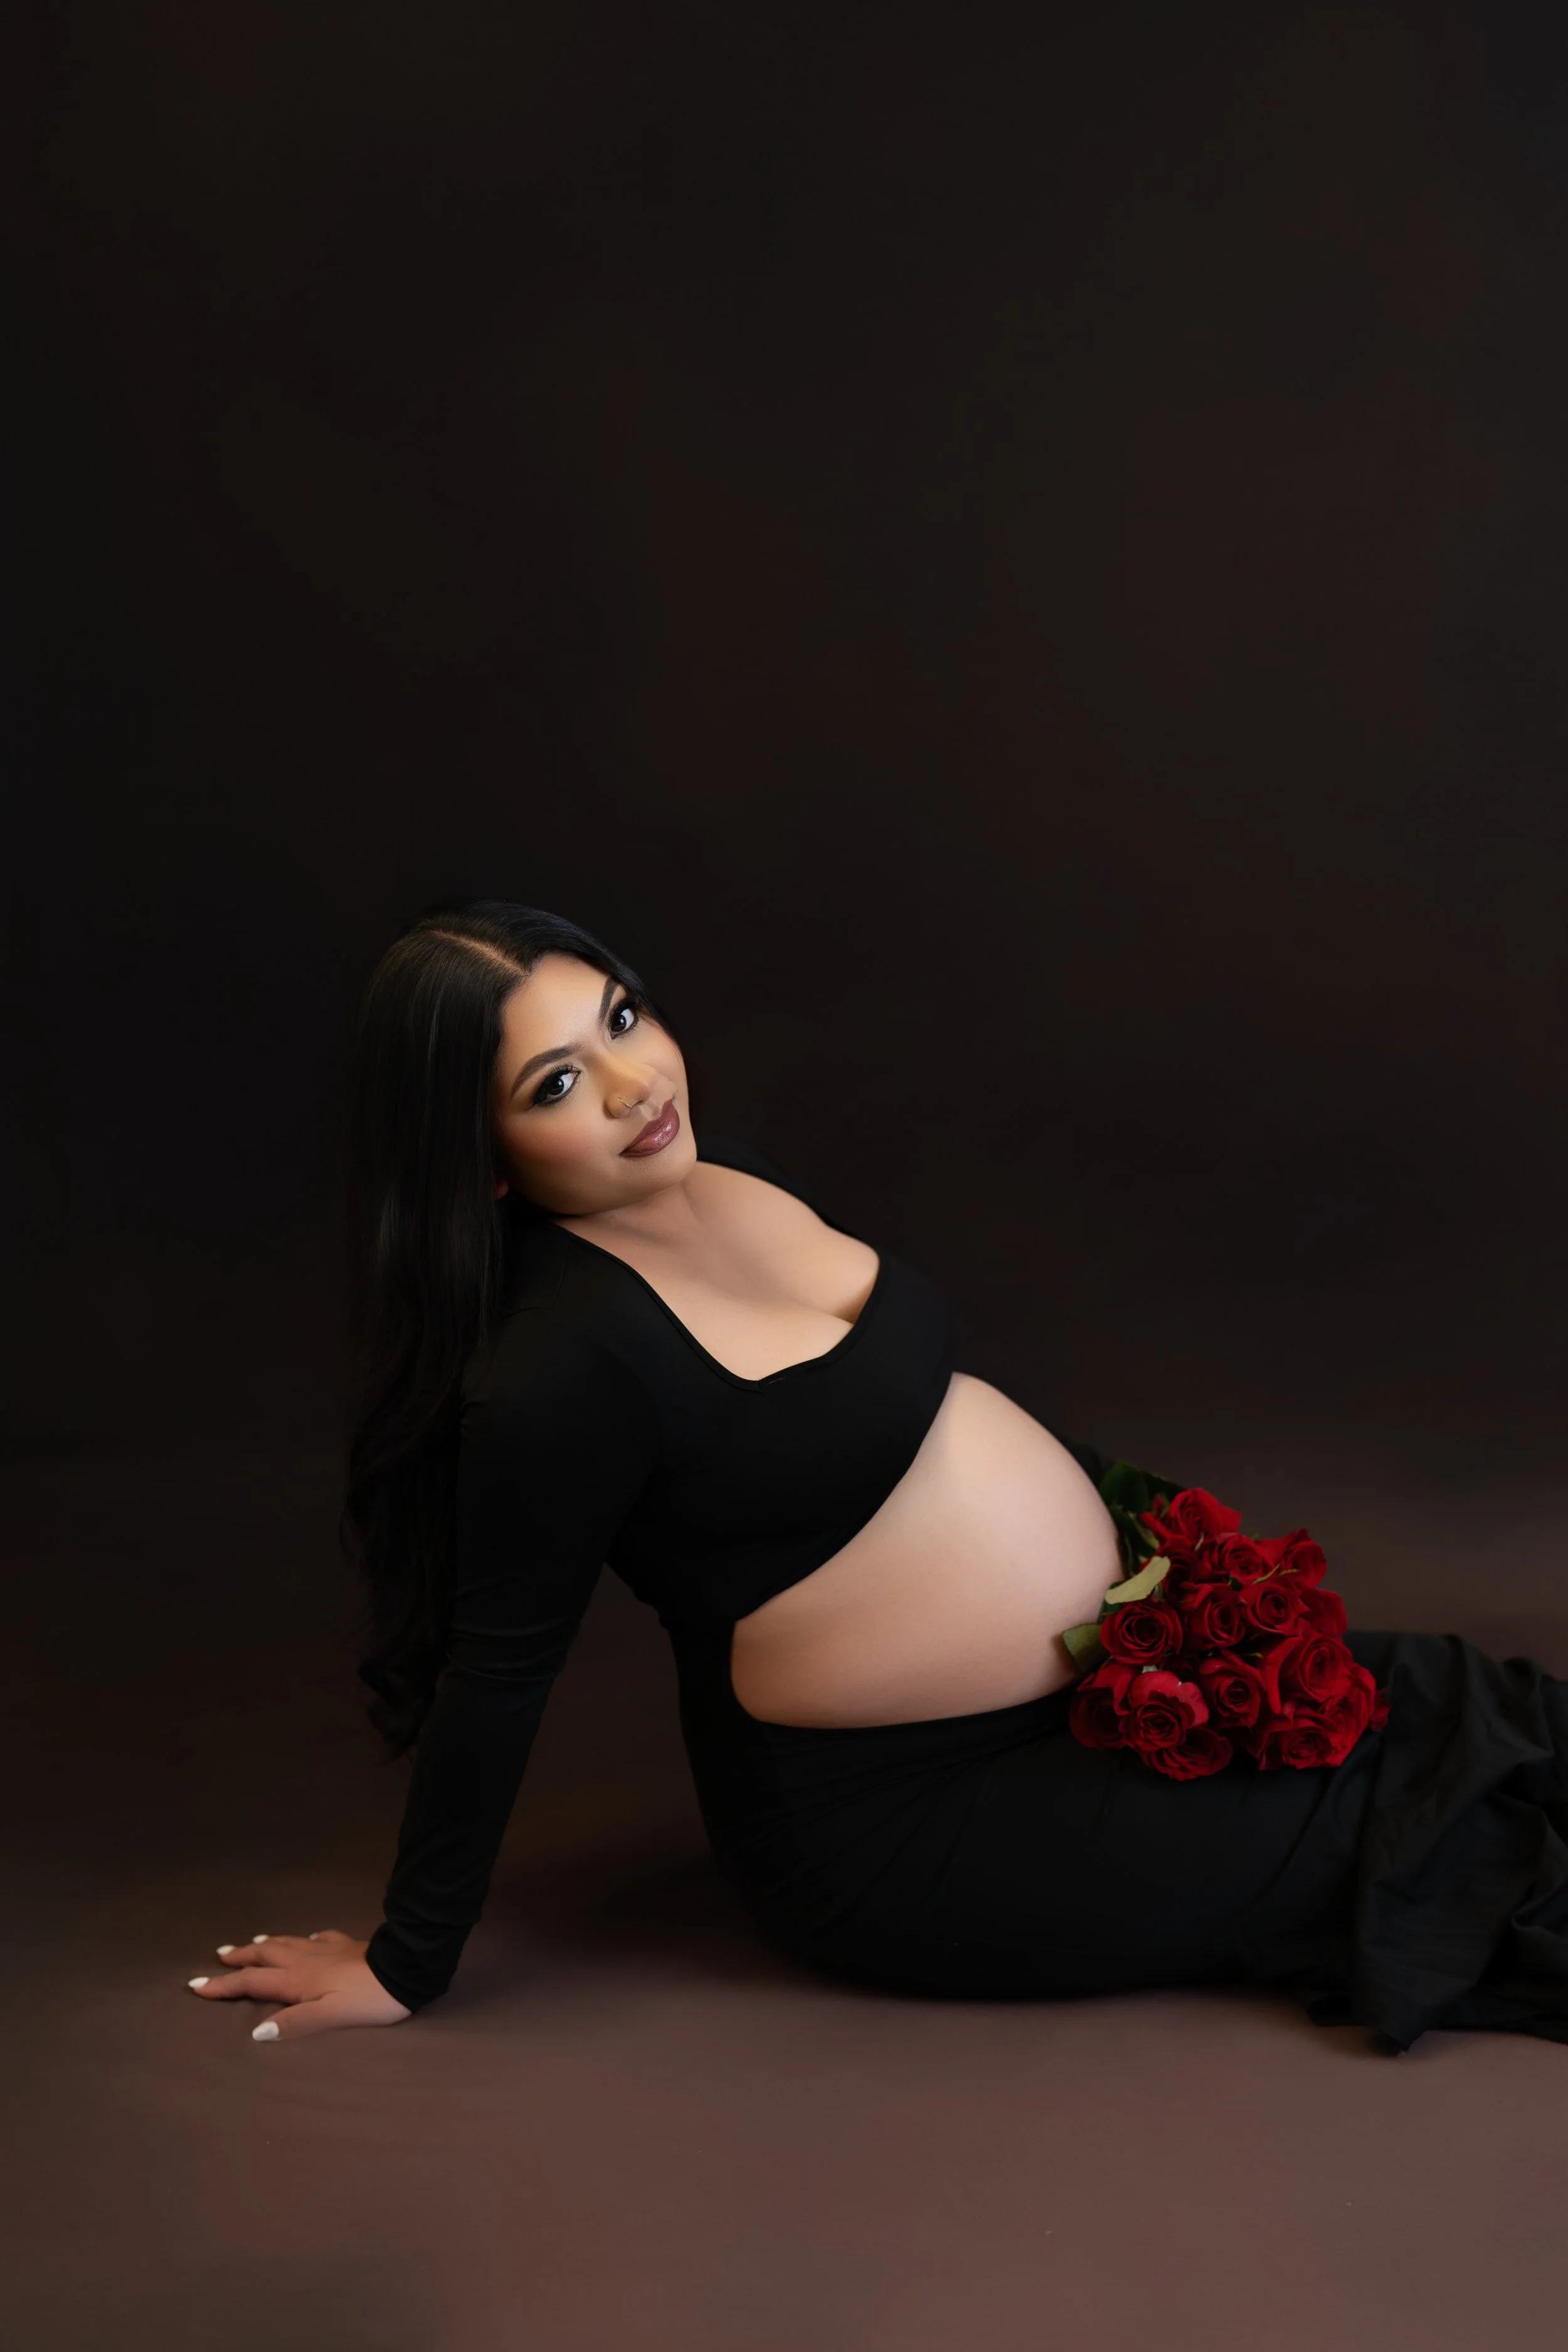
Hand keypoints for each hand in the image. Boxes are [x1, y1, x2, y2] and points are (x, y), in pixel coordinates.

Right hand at [186, 1928, 411, 2040]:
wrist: (405, 1968)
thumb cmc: (369, 1998)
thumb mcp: (331, 2016)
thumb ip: (296, 2023)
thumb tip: (258, 2032)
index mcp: (298, 1979)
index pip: (252, 1982)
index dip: (224, 1985)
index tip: (196, 1985)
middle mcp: (306, 1959)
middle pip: (265, 1956)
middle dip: (239, 1958)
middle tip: (218, 1956)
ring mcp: (326, 1949)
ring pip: (286, 1943)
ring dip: (264, 1945)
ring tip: (250, 1943)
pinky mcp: (345, 1945)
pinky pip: (316, 1939)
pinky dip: (302, 1940)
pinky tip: (307, 1939)